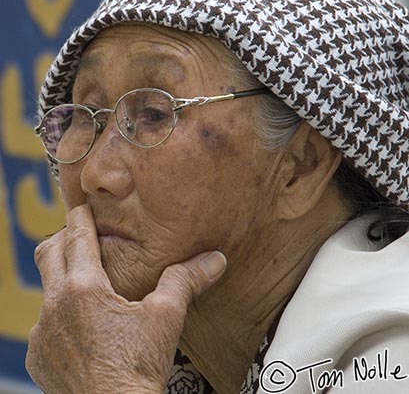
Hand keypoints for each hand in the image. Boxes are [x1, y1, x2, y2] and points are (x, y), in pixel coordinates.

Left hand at [26, 204, 226, 393]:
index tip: (84, 206)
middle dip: (63, 239)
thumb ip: (186, 280)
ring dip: (62, 277)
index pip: (77, 236)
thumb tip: (216, 258)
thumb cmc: (139, 367)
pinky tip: (83, 325)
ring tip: (87, 282)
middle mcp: (55, 305)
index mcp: (84, 287)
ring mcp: (42, 333)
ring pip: (45, 288)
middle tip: (82, 236)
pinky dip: (60, 312)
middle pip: (48, 253)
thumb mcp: (166, 317)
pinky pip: (44, 322)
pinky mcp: (39, 356)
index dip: (81, 217)